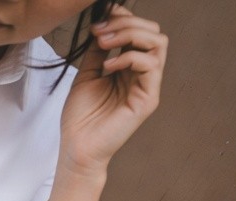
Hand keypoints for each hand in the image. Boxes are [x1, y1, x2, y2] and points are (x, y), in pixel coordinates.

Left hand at [58, 5, 167, 176]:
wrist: (77, 147)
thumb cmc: (81, 116)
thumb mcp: (88, 73)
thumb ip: (99, 50)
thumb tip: (102, 25)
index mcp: (130, 67)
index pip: (141, 32)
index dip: (125, 18)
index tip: (101, 18)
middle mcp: (143, 74)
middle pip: (153, 32)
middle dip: (127, 24)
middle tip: (100, 33)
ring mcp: (148, 86)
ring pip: (158, 43)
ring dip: (129, 35)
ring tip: (104, 44)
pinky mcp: (148, 99)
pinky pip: (151, 65)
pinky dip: (128, 58)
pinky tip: (107, 68)